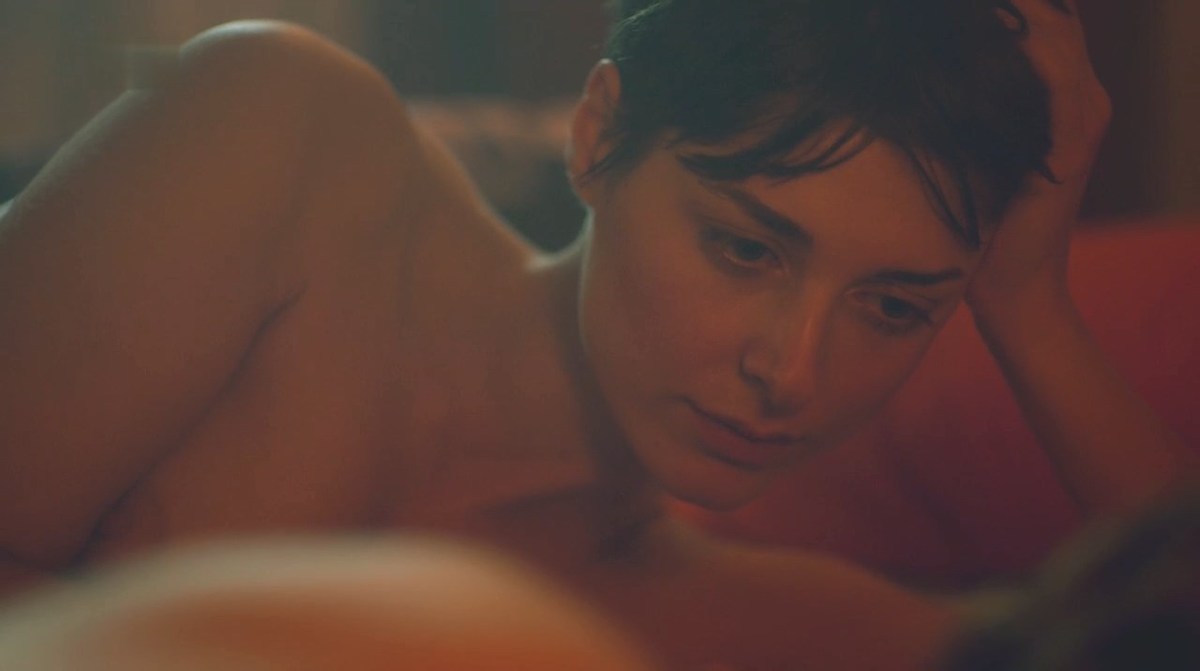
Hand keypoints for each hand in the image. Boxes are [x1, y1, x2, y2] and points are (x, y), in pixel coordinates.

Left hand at [965, 0, 1110, 314]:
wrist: (1007, 288)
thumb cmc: (977, 223)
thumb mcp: (971, 148)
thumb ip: (966, 104)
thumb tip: (919, 62)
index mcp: (1063, 94)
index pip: (1044, 22)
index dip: (1005, 8)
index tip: (947, 10)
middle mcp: (1084, 98)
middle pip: (1054, 18)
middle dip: (1007, 6)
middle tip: (947, 7)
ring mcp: (1084, 117)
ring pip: (1057, 35)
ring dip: (1012, 16)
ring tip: (956, 13)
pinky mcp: (1073, 143)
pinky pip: (1056, 77)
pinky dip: (1023, 50)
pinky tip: (987, 36)